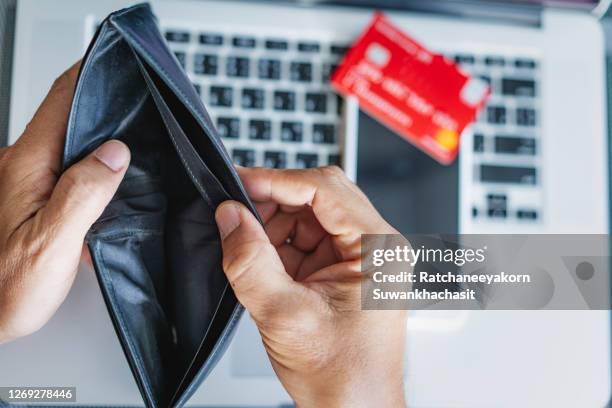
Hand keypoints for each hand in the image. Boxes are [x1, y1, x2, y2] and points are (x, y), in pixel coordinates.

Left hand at [0, 62, 130, 342]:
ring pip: (70, 139)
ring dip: (101, 130)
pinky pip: (69, 163)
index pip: (61, 101)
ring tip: (136, 129)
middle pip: (66, 114)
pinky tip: (115, 170)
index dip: (89, 73)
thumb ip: (83, 194)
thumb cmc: (8, 288)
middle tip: (140, 94)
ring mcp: (27, 179)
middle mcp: (23, 165)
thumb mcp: (51, 243)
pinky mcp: (35, 196)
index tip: (115, 56)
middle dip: (103, 98)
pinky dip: (94, 157)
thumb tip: (115, 152)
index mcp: (27, 166)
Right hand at [215, 166, 406, 407]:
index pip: (326, 189)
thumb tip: (230, 217)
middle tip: (235, 213)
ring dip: (273, 224)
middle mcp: (374, 246)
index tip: (239, 183)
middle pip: (319, 196)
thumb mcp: (285, 317)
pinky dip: (278, 244)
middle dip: (273, 202)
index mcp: (378, 249)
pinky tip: (261, 259)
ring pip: (309, 215)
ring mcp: (358, 256)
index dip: (277, 181)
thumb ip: (251, 263)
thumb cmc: (343, 375)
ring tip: (247, 245)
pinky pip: (306, 239)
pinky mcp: (340, 269)